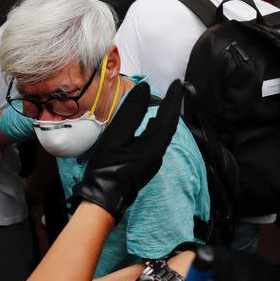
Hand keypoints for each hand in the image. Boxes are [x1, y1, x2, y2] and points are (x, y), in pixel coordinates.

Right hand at [70, 80, 183, 222]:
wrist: (103, 197)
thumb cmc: (108, 168)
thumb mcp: (117, 135)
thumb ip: (131, 112)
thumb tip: (143, 90)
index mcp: (154, 146)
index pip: (169, 117)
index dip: (173, 99)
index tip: (177, 83)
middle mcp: (158, 155)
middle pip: (169, 126)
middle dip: (171, 107)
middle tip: (173, 91)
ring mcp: (151, 162)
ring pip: (163, 135)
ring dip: (164, 118)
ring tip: (164, 105)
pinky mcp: (144, 166)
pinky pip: (155, 142)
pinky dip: (155, 129)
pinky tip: (150, 126)